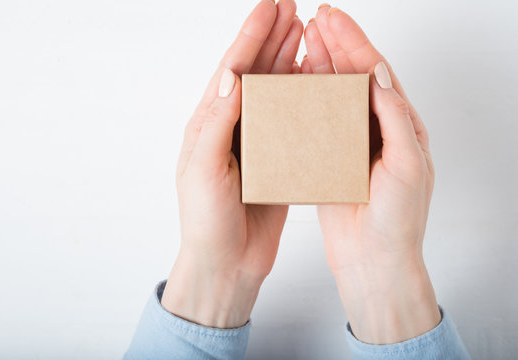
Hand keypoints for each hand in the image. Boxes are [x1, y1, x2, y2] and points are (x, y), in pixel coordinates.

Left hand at [161, 0, 302, 328]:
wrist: (225, 262)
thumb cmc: (206, 222)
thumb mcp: (202, 171)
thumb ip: (216, 124)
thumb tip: (230, 77)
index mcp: (208, 125)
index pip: (232, 70)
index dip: (251, 36)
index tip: (270, 8)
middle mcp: (230, 128)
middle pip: (254, 72)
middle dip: (272, 39)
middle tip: (293, 10)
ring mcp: (253, 142)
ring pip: (273, 92)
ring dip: (287, 61)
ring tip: (304, 35)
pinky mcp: (272, 161)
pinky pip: (289, 121)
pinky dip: (300, 98)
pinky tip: (312, 83)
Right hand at [303, 6, 440, 343]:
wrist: (374, 260)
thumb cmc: (398, 220)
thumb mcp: (407, 166)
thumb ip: (395, 119)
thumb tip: (381, 75)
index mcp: (401, 126)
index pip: (376, 73)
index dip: (355, 43)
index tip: (333, 19)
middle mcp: (377, 129)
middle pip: (354, 76)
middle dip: (335, 45)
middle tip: (314, 20)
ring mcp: (352, 143)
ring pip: (334, 95)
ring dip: (319, 66)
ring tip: (302, 41)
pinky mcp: (331, 159)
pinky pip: (318, 121)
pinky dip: (307, 99)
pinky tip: (294, 84)